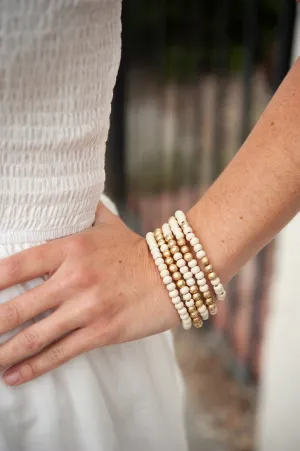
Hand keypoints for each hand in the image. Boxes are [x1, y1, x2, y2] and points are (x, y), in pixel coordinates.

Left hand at [0, 204, 178, 384]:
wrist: (174, 275)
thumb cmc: (137, 250)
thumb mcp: (108, 225)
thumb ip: (85, 211)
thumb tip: (71, 196)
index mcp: (71, 248)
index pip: (15, 265)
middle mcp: (73, 278)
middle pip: (16, 308)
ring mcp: (86, 308)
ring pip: (33, 336)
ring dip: (3, 351)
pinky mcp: (100, 332)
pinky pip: (59, 353)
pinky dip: (32, 367)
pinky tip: (12, 376)